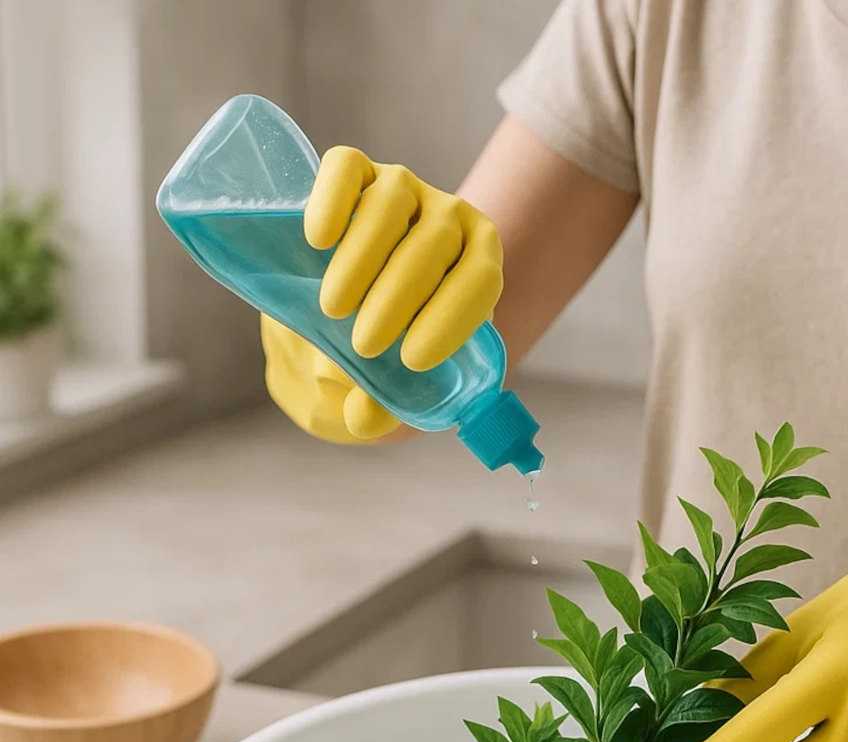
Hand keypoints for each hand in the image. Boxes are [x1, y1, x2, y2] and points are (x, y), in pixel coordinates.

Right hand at [263, 147, 502, 441]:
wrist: (367, 292)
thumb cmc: (395, 340)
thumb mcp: (400, 380)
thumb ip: (386, 405)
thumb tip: (362, 417)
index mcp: (480, 263)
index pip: (480, 280)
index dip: (451, 318)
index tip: (412, 360)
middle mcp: (449, 219)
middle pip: (431, 246)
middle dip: (398, 299)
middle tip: (365, 345)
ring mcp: (404, 188)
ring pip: (389, 207)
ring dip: (361, 260)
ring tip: (335, 310)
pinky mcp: (357, 170)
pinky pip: (347, 168)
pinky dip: (332, 199)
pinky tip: (318, 240)